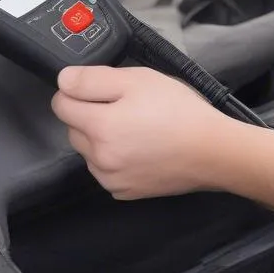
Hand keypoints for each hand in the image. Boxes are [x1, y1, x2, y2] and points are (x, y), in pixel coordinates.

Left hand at [51, 65, 273, 208]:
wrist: (213, 151)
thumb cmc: (179, 111)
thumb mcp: (138, 80)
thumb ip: (93, 80)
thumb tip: (62, 81)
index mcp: (99, 127)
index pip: (60, 104)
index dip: (77, 90)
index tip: (100, 87)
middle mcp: (98, 159)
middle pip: (73, 129)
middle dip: (89, 114)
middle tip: (125, 105)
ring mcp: (111, 180)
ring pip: (89, 151)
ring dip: (100, 138)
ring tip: (136, 127)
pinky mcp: (126, 192)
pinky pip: (106, 170)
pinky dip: (114, 158)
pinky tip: (140, 148)